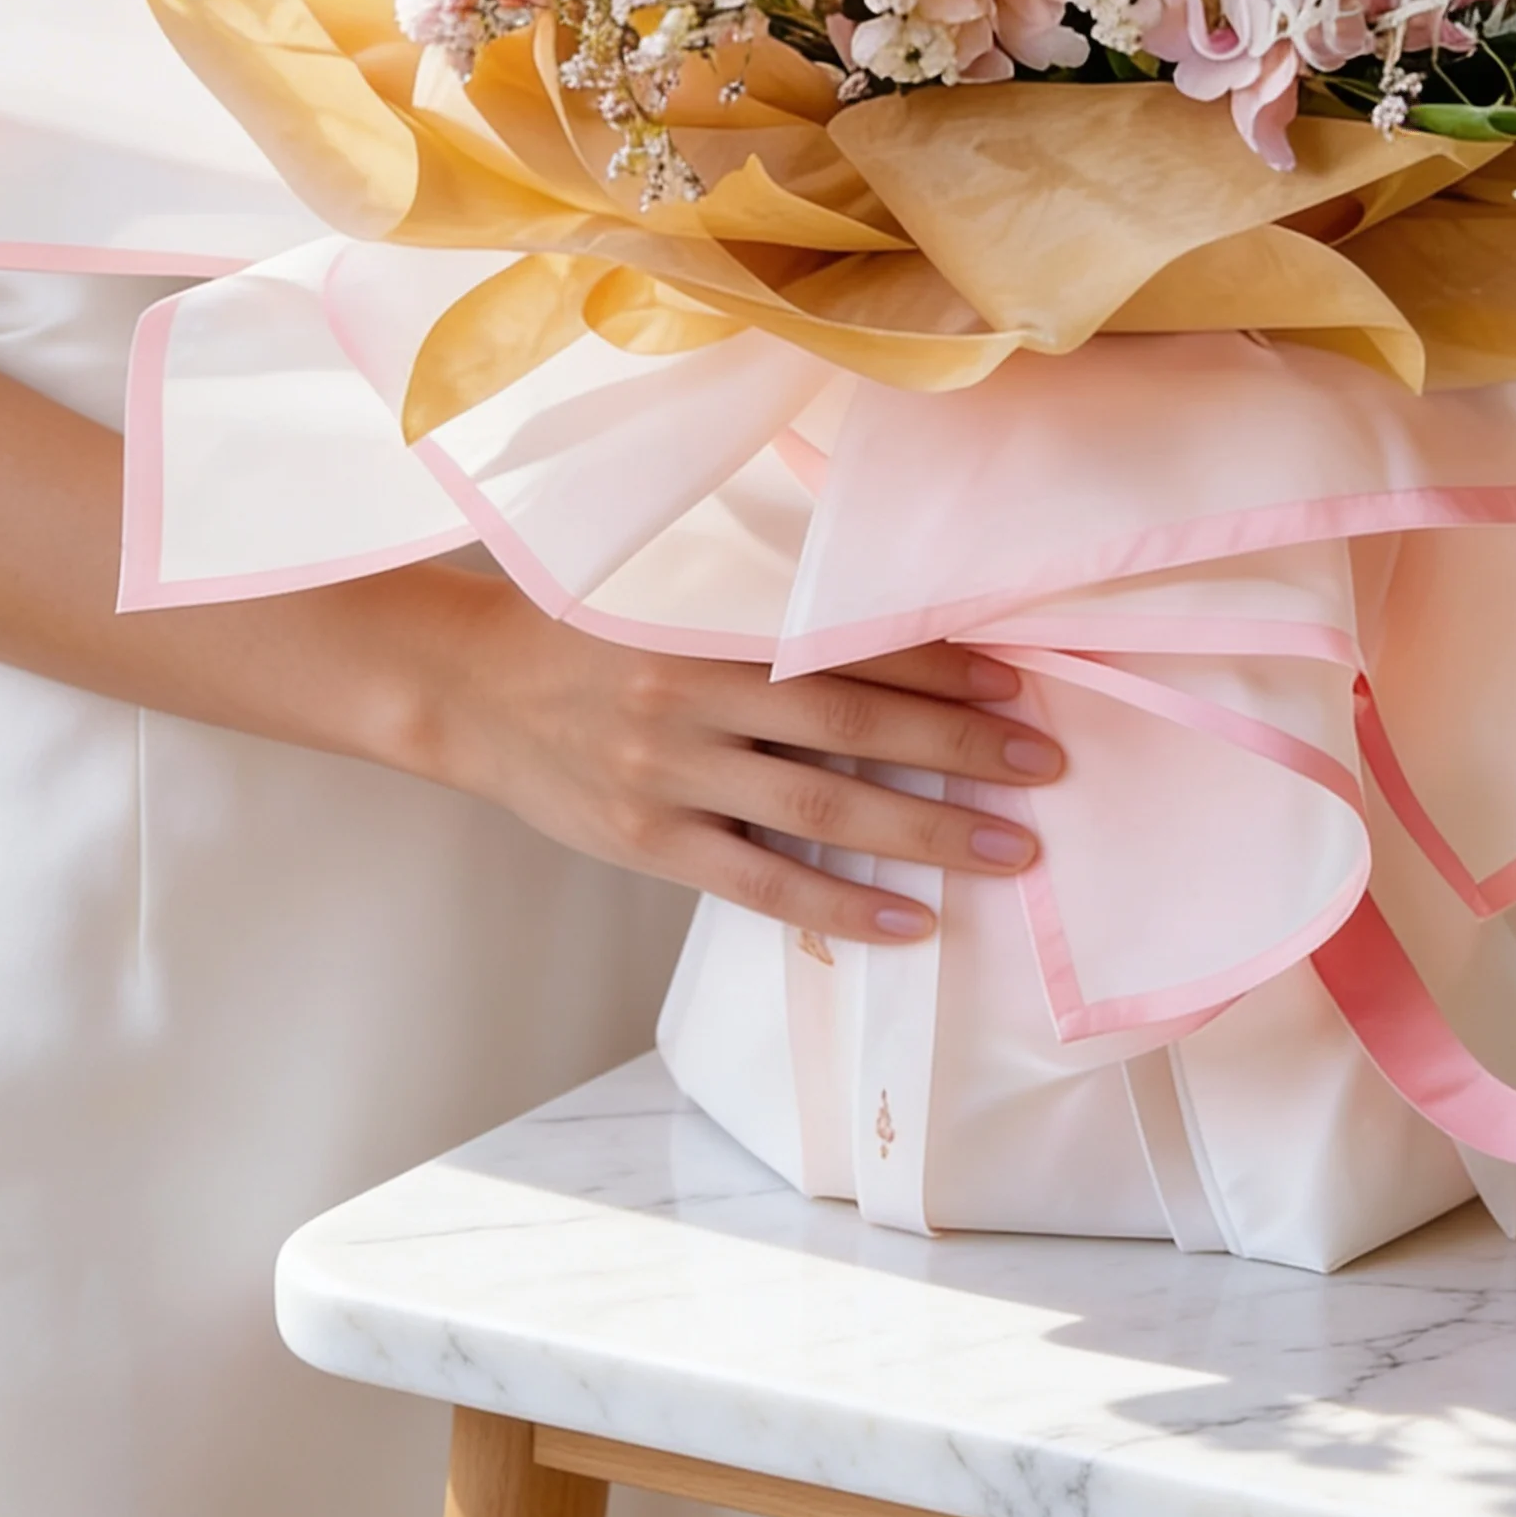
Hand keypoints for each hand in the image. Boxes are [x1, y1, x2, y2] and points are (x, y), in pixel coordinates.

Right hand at [424, 587, 1060, 944]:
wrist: (470, 686)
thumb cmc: (589, 630)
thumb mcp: (673, 595)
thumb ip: (768, 612)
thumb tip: (899, 626)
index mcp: (712, 623)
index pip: (849, 646)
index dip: (939, 664)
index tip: (1018, 678)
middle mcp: (696, 696)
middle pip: (854, 725)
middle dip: (959, 746)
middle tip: (1045, 764)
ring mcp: (672, 776)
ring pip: (823, 808)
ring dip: (928, 831)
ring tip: (1011, 847)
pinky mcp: (650, 842)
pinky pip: (763, 886)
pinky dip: (842, 906)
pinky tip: (912, 921)